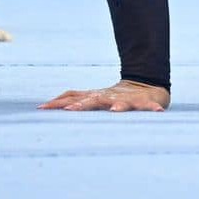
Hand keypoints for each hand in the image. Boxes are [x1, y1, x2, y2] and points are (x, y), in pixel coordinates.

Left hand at [39, 79, 170, 111]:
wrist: (145, 86)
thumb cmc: (113, 97)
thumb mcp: (92, 98)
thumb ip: (70, 99)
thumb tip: (41, 106)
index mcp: (96, 97)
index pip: (75, 98)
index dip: (60, 102)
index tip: (43, 108)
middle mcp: (109, 97)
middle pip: (94, 100)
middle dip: (83, 105)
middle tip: (70, 110)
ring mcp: (127, 100)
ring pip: (122, 103)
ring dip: (119, 107)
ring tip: (115, 111)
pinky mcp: (144, 103)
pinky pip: (149, 106)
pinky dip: (152, 108)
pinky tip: (157, 112)